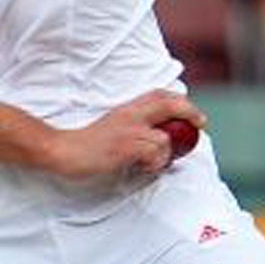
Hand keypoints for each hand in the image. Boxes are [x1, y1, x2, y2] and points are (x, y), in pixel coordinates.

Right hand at [44, 90, 204, 180]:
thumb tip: (155, 144)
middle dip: (189, 111)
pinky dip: (155, 163)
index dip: (180, 101)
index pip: (158, 95)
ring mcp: (128, 130)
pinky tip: (144, 168)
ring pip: (164, 137)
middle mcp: (130, 115)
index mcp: (126, 109)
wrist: (63, 150)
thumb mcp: (112, 129)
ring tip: (154, 164)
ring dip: (165, 153)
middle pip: (168, 103)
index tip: (193, 113)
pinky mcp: (125, 146)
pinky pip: (154, 152)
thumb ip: (132, 130)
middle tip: (201, 123)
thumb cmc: (85, 146)